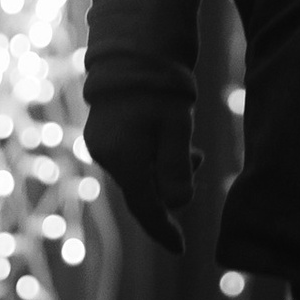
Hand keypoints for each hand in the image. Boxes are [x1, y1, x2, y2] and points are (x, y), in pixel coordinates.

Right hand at [85, 92, 197, 254]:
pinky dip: (154, 157)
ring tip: (190, 146)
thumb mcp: (177, 125)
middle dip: (171, 187)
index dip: (164, 230)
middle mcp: (106, 155)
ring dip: (165, 169)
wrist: (132, 50)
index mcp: (122, 158)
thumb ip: (177, 167)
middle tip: (197, 159)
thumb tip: (178, 204)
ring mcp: (102, 144)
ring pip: (140, 173)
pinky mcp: (105, 133)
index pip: (146, 207)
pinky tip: (170, 139)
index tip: (181, 249)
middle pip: (144, 190)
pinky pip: (133, 158)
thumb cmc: (159, 87)